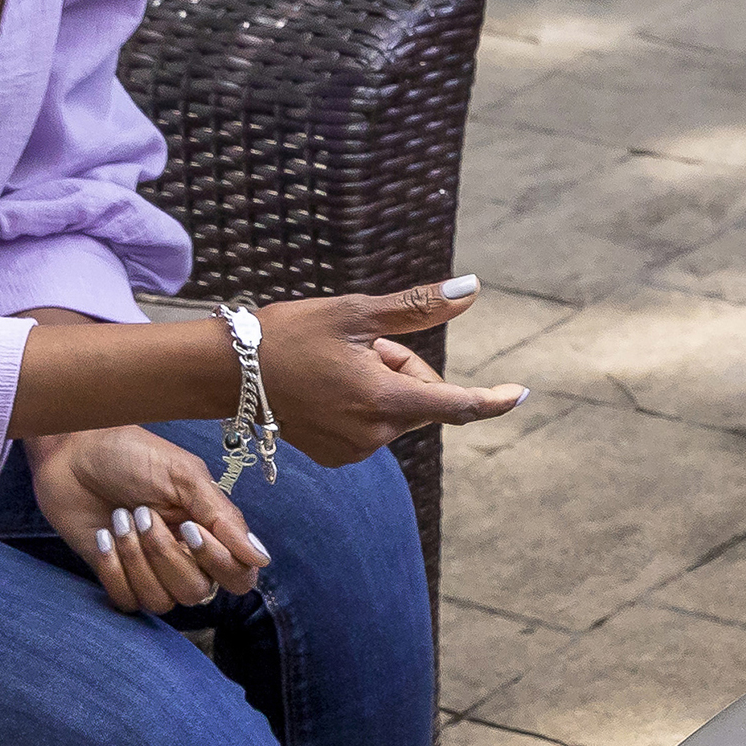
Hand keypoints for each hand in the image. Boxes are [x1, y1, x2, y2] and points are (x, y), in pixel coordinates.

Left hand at [31, 428, 267, 615]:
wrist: (73, 451)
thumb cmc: (131, 454)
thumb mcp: (185, 477)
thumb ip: (225, 519)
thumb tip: (262, 559)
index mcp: (211, 531)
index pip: (238, 576)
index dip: (218, 562)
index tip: (189, 527)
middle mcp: (186, 557)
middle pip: (197, 593)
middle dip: (166, 555)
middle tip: (142, 514)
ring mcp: (150, 570)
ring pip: (161, 601)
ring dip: (136, 559)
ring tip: (120, 519)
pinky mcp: (116, 576)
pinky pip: (127, 601)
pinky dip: (113, 570)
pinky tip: (104, 536)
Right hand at [256, 282, 530, 465]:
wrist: (224, 373)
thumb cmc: (287, 334)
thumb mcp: (356, 313)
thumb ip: (419, 307)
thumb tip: (473, 289)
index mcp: (384, 401)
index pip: (457, 405)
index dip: (493, 400)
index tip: (521, 394)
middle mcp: (375, 435)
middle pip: (420, 397)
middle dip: (401, 366)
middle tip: (358, 343)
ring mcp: (355, 450)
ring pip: (394, 410)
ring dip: (379, 384)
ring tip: (332, 364)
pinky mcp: (337, 456)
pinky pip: (371, 426)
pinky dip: (361, 403)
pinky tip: (324, 386)